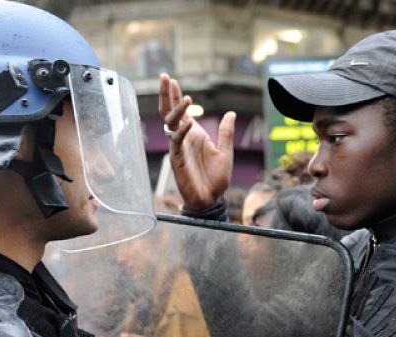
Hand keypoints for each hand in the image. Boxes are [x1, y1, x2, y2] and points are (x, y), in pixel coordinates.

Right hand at [159, 74, 235, 211]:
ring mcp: (179, 148)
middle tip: (165, 77)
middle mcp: (183, 138)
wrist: (211, 200)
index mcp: (194, 134)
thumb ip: (226, 132)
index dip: (174, 95)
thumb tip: (231, 113)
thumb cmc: (216, 179)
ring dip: (175, 110)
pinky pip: (176, 142)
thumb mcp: (226, 151)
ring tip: (185, 98)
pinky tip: (189, 123)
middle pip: (169, 112)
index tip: (171, 79)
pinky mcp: (177, 160)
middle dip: (166, 95)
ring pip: (170, 124)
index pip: (180, 111)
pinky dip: (181, 132)